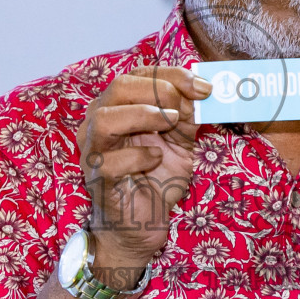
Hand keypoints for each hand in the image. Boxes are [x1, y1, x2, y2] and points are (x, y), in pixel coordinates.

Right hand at [76, 65, 209, 272]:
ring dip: (144, 115)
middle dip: (159, 90)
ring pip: (105, 119)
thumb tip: (202, 92)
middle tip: (184, 107)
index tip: (204, 87)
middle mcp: (99, 122)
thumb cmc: (156, 177)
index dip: (173, 75)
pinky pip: (112, 161)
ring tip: (170, 123)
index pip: (140, 74)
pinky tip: (155, 159)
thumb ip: (187, 115)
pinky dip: (139, 156)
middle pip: (119, 86)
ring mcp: (94, 150)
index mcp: (118, 106)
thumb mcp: (180, 139)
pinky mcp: (98, 179)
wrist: (145, 224)